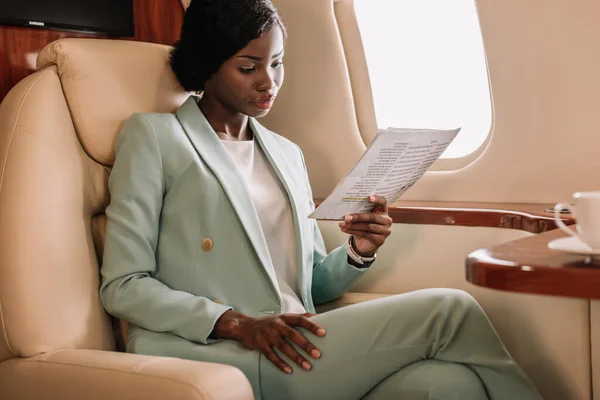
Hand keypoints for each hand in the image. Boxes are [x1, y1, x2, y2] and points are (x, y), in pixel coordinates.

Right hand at [211, 310, 325, 373]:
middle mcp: (277, 325)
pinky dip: (280, 364)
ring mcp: (268, 335)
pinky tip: (289, 370)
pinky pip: (271, 356)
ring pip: (284, 347)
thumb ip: (299, 316)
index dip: (312, 325)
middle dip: (306, 345)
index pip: (300, 319)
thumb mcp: (283, 317)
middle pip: (293, 335)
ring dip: (296, 358)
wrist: (244, 326)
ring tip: (307, 366)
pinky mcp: (260, 345)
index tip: (323, 332)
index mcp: (284, 318)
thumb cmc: (269, 323)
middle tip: (317, 354)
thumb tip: (317, 315)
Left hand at [339, 194, 391, 255]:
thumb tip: (346, 207)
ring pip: (368, 226)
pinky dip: (353, 232)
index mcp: (383, 212)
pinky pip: (365, 234)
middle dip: (358, 216)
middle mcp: (387, 220)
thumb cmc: (364, 228)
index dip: (377, 199)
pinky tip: (345, 230)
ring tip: (343, 224)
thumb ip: (360, 212)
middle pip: (372, 216)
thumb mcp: (363, 218)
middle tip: (346, 217)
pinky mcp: (380, 240)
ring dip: (353, 225)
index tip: (368, 197)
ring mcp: (385, 231)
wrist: (365, 244)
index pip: (383, 202)